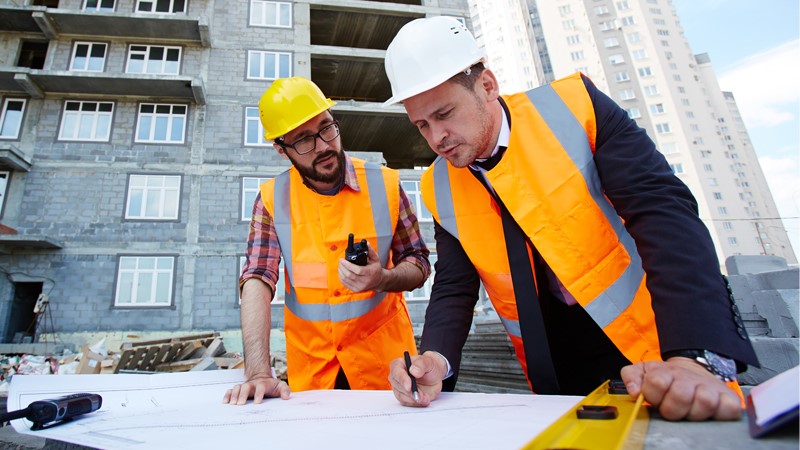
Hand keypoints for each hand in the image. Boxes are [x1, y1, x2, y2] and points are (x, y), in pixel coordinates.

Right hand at [223, 375, 290, 404]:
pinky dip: (227, 395)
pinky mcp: (239, 389)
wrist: (262, 378)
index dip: (259, 394)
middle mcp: (252, 384)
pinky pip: (231, 390)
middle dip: (242, 394)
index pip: (261, 387)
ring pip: (237, 388)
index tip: (257, 402)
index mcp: (263, 383)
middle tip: (240, 404)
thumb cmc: (271, 385)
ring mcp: (244, 386)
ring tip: (232, 404)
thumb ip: (285, 390)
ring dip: (234, 395)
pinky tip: (225, 402)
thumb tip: (286, 397)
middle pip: (246, 386)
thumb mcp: (280, 386)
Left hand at [338, 241, 384, 292]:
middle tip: (340, 261)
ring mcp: (360, 287)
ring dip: (340, 272)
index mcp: (370, 273)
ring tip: (340, 266)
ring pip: (346, 279)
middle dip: (342, 267)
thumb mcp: (376, 259)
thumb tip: (366, 243)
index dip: (348, 265)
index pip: (357, 270)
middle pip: (349, 275)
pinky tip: (341, 272)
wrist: (379, 281)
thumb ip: (370, 251)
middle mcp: (365, 281)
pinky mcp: (356, 290)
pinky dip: (341, 277)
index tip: (343, 260)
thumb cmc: (376, 269)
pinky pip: (345, 284)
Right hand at [388, 351, 446, 406]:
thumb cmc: (429, 366)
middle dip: (410, 392)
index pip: (396, 372)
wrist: (434, 376)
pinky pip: (406, 402)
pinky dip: (415, 403)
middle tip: (421, 395)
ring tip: (426, 398)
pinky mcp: (404, 396)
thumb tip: (413, 370)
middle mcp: (396, 376)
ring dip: (414, 399)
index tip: (409, 387)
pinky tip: (424, 400)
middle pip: (398, 386)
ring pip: (401, 396)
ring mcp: (399, 387)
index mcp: (399, 364)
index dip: (402, 380)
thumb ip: (421, 364)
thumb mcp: (428, 362)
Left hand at [620, 358, 740, 420]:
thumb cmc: (668, 378)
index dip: (653, 395)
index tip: (655, 399)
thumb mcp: (645, 372)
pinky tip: (710, 413)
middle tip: (672, 408)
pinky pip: (728, 409)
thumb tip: (634, 391)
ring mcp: (710, 388)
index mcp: (666, 373)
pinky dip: (721, 413)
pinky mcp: (728, 398)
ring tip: (689, 411)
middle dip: (672, 408)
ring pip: (704, 402)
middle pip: (680, 395)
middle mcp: (689, 378)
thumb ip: (631, 376)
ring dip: (694, 412)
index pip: (657, 382)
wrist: (694, 371)